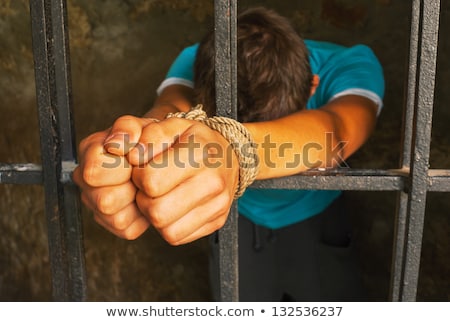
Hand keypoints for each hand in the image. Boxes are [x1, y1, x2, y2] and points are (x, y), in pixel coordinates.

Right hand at [73, 116, 155, 238]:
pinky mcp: (113, 224)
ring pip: (117, 218)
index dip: (121, 168)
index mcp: (89, 151)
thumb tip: (117, 144)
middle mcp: (86, 179)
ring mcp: (96, 203)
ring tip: (144, 186)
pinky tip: (145, 199)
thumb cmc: (152, 139)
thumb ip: (128, 128)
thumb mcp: (144, 125)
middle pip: (104, 201)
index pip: (94, 172)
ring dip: (138, 203)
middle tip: (142, 175)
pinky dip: (142, 217)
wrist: (166, 153)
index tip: (136, 158)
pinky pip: (128, 229)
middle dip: (130, 188)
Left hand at [128, 117, 238, 244]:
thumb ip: (147, 134)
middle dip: (144, 201)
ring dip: (156, 217)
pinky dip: (169, 226)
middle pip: (157, 212)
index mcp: (199, 153)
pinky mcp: (217, 221)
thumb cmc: (194, 140)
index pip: (151, 181)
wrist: (231, 155)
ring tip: (161, 197)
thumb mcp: (172, 125)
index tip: (145, 169)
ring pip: (167, 231)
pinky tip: (173, 207)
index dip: (139, 177)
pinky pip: (178, 238)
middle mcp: (213, 181)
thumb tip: (130, 155)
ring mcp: (218, 205)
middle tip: (150, 188)